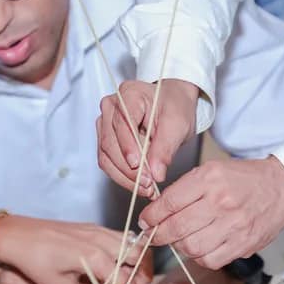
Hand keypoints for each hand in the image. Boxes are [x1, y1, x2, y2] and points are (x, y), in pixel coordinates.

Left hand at [0, 218, 150, 283]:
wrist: (17, 236)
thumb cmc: (34, 262)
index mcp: (96, 258)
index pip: (126, 283)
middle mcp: (103, 241)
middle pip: (140, 257)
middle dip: (142, 276)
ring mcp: (99, 230)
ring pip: (133, 243)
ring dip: (136, 262)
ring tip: (126, 279)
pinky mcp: (92, 227)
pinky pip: (120, 236)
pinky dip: (125, 250)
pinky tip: (113, 264)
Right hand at [97, 79, 198, 195]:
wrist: (173, 105)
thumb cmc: (175, 107)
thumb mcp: (178, 124)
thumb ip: (165, 148)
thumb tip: (156, 173)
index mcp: (128, 94)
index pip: (122, 123)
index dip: (128, 147)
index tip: (138, 165)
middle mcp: (111, 108)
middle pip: (110, 143)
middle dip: (128, 168)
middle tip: (148, 184)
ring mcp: (105, 124)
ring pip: (106, 156)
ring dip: (124, 177)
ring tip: (146, 188)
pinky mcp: (107, 140)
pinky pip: (109, 162)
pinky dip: (123, 177)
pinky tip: (140, 186)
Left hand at [139, 156, 283, 268]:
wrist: (281, 188)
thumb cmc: (243, 179)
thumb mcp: (211, 170)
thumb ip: (184, 189)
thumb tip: (156, 211)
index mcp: (210, 179)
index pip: (170, 202)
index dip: (152, 215)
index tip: (146, 221)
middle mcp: (222, 202)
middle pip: (177, 227)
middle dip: (159, 235)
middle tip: (154, 235)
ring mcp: (234, 225)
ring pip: (191, 247)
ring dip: (179, 246)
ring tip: (180, 239)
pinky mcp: (243, 244)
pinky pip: (210, 260)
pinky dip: (199, 256)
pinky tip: (200, 246)